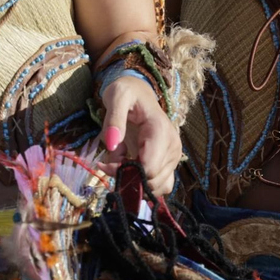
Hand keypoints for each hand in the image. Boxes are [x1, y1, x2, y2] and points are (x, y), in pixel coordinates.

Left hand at [99, 75, 181, 196]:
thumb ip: (114, 120)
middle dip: (127, 176)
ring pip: (155, 187)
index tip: (106, 162)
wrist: (139, 92)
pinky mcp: (169, 164)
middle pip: (151, 181)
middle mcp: (172, 147)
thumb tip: (112, 144)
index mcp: (161, 131)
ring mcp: (173, 157)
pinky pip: (159, 186)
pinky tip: (129, 167)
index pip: (149, 169)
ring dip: (134, 180)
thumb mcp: (117, 97)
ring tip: (119, 161)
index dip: (124, 171)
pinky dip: (142, 182)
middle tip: (110, 159)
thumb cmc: (127, 92)